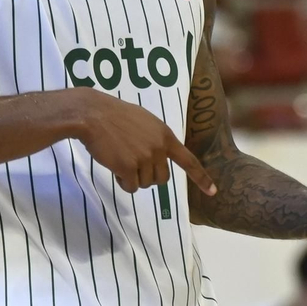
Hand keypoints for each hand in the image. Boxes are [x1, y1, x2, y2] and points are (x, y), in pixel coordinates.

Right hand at [73, 90, 215, 195]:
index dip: (201, 178)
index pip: (188, 160)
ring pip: (145, 184)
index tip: (213, 192)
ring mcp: (144, 158)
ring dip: (132, 178)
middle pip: (162, 179)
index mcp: (165, 135)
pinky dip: (122, 182)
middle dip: (149, 177)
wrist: (93, 114)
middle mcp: (159, 148)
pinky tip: (114, 166)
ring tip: (120, 159)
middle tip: (133, 164)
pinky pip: (131, 187)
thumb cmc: (114, 116)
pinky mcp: (128, 167)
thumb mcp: (144, 121)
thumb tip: (159, 157)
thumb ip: (156, 139)